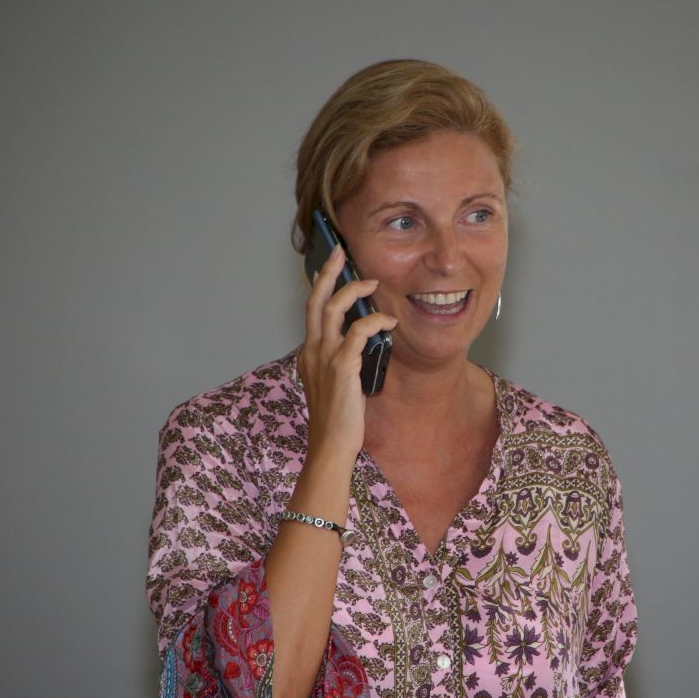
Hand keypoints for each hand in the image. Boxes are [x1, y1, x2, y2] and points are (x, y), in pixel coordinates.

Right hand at [297, 245, 396, 460]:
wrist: (330, 446)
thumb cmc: (337, 420)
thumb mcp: (338, 384)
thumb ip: (346, 361)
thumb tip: (366, 343)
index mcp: (309, 354)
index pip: (312, 310)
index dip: (321, 285)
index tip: (330, 267)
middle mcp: (312, 350)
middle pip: (316, 299)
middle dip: (328, 271)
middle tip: (339, 251)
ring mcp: (325, 357)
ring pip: (334, 308)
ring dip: (353, 289)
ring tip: (371, 282)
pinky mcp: (342, 367)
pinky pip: (359, 332)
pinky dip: (375, 321)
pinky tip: (389, 321)